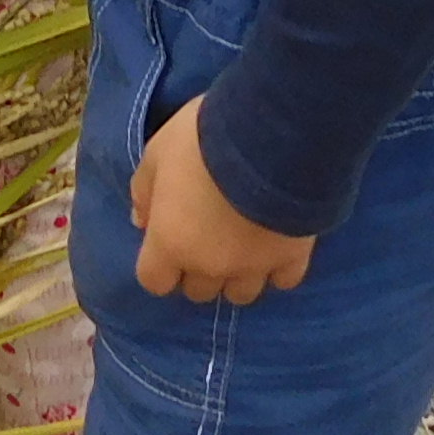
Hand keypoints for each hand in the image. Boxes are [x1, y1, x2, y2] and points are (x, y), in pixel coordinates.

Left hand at [128, 98, 315, 304]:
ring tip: (244, 246)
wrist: (271, 141)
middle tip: (208, 237)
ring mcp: (253, 267)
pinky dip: (278, 269)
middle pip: (199, 291)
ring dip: (237, 275)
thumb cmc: (204, 142)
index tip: (169, 242)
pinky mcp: (292, 259)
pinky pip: (284, 280)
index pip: (155, 281)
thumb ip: (144, 191)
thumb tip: (141, 221)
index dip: (161, 266)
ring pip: (241, 293)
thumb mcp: (158, 152)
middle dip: (199, 269)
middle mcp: (209, 266)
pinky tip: (278, 246)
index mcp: (170, 243)